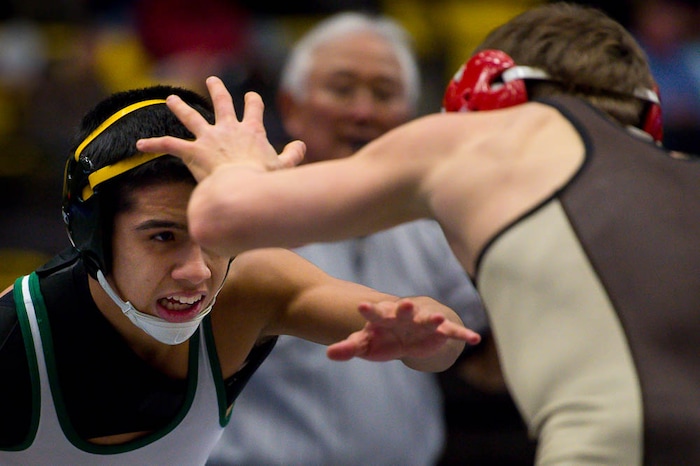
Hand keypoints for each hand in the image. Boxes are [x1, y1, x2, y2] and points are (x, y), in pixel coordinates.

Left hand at [136, 76, 305, 180]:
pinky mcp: (192, 152)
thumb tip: (301, 145)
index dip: (252, 103)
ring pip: (192, 117)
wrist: (243, 188)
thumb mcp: (285, 167)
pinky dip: (154, 144)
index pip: (253, 110)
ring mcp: (209, 139)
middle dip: (217, 91)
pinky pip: (169, 145)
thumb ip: (293, 154)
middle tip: (213, 81)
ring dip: (180, 108)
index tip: (251, 98)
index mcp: (252, 131)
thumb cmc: (265, 181)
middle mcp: (228, 129)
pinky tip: (139, 144)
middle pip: (222, 104)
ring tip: (171, 100)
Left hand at [327, 299, 480, 365]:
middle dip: (406, 308)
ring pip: (428, 319)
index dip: (368, 310)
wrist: (404, 334)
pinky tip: (475, 339)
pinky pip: (451, 332)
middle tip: (406, 304)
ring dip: (433, 319)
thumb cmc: (380, 337)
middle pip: (403, 311)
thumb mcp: (363, 344)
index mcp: (383, 317)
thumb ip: (348, 348)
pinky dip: (462, 334)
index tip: (361, 306)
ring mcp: (422, 322)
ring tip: (438, 319)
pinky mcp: (438, 331)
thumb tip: (329, 354)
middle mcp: (404, 316)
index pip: (374, 312)